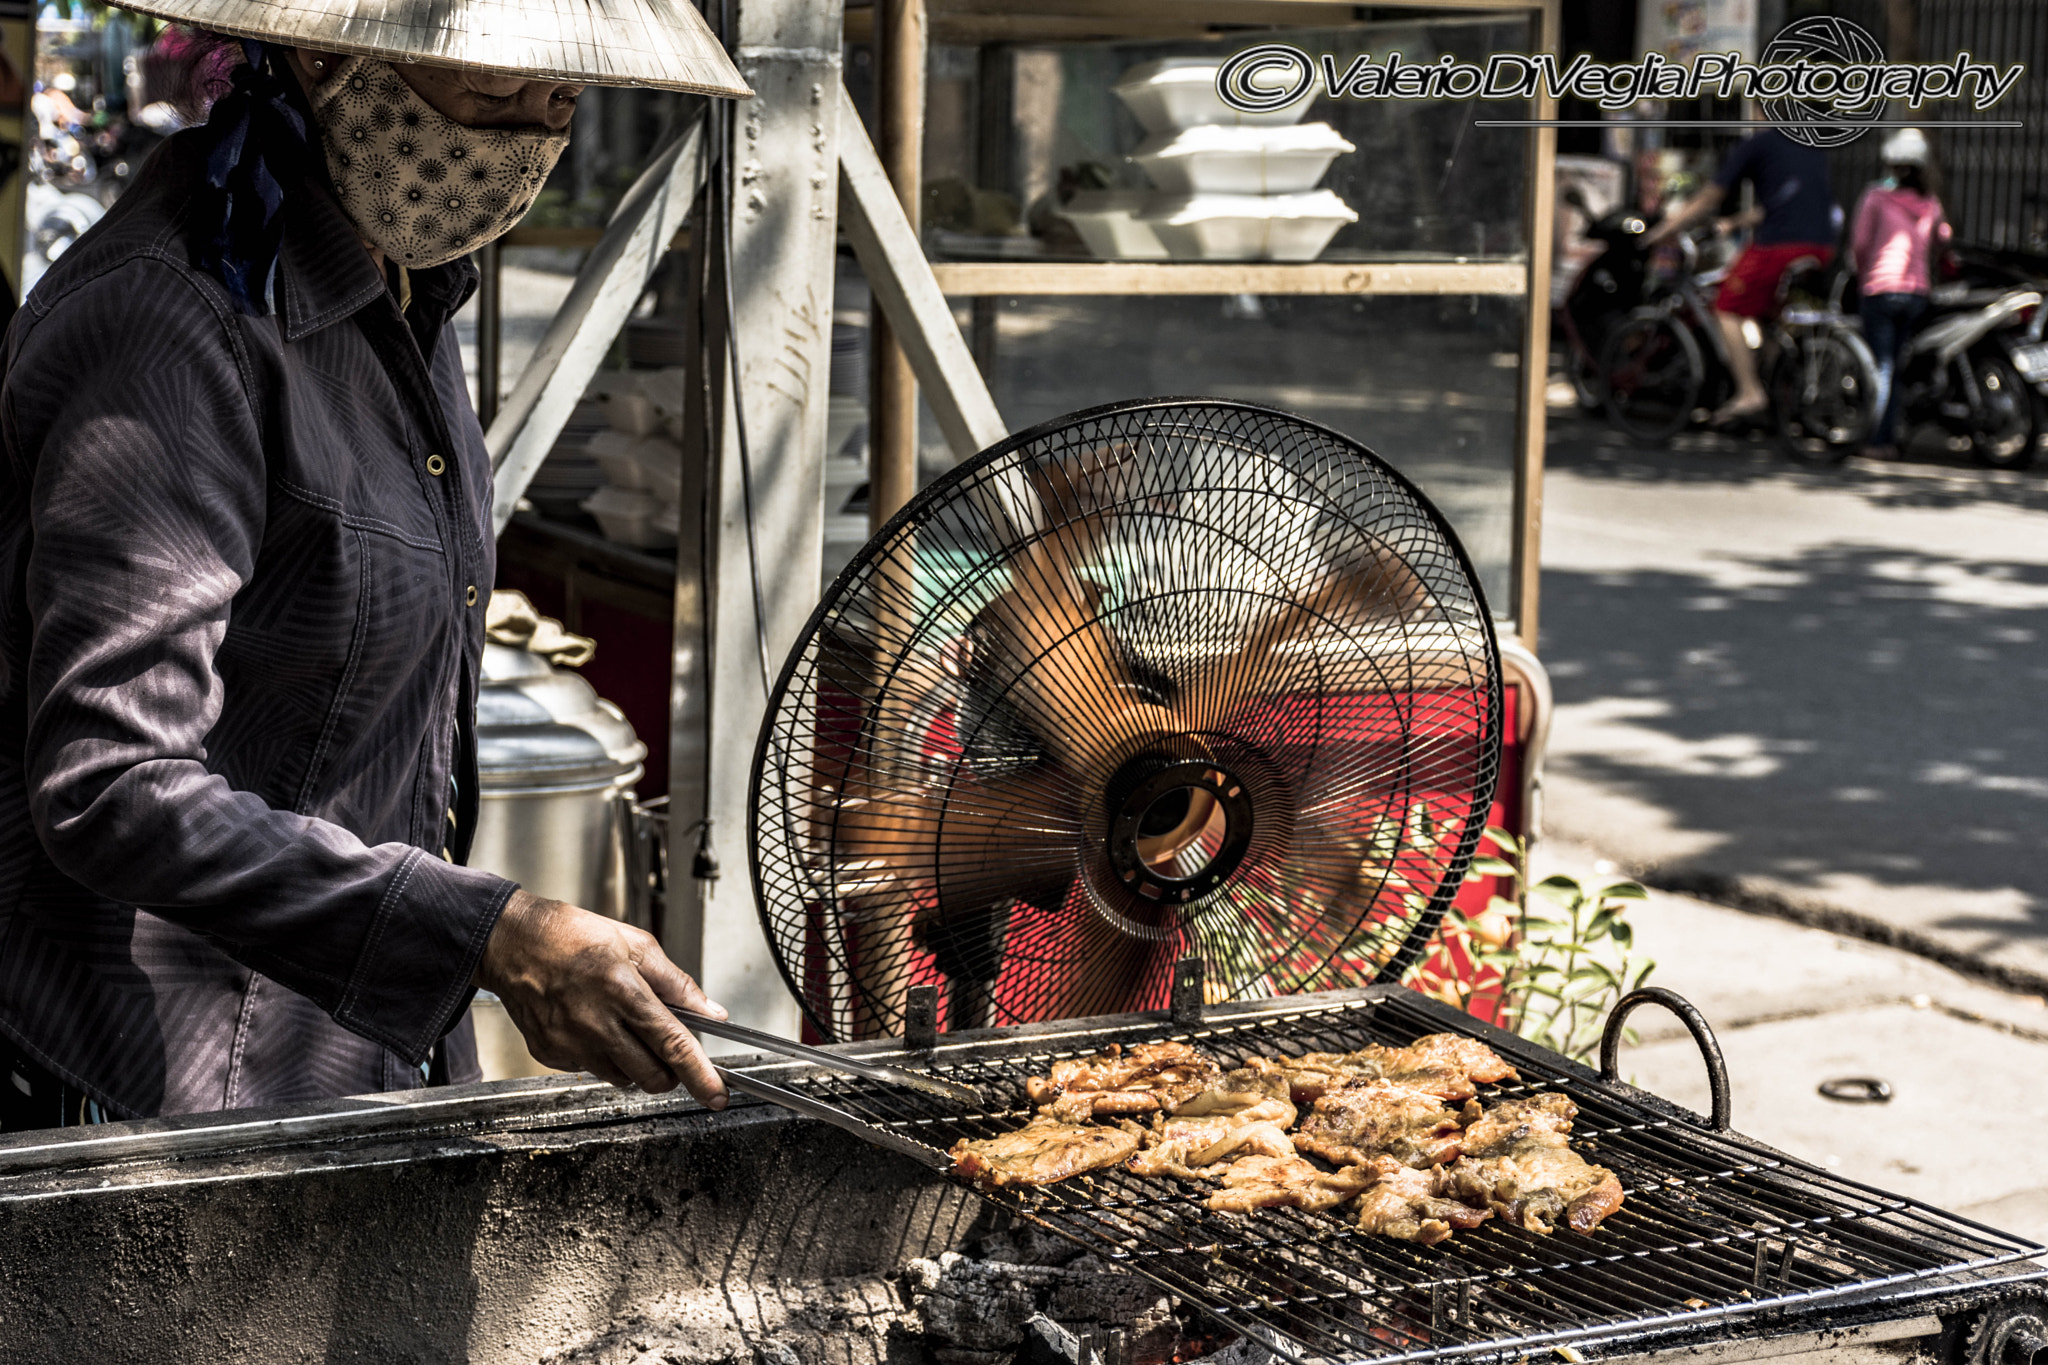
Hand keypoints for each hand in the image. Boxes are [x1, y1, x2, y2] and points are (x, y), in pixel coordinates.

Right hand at [475, 889, 728, 1106]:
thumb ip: (677, 983)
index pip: (673, 1045)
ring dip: (633, 1063)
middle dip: (668, 1071)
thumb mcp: (635, 945)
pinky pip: (590, 1070)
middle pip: (651, 1076)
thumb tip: (710, 1011)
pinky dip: (601, 1056)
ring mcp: (571, 1044)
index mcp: (623, 992)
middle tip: (663, 1047)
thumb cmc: (570, 936)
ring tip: (620, 1025)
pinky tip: (591, 1026)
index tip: (716, 1095)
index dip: (700, 1075)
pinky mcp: (551, 1055)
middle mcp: (596, 1024)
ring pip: (622, 1078)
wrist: (512, 943)